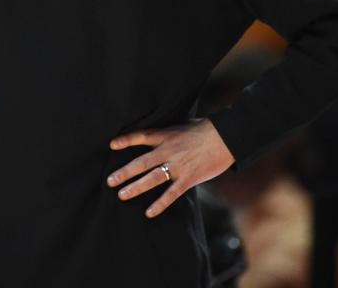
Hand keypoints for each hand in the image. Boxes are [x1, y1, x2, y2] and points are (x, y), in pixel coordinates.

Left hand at [106, 118, 234, 217]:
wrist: (226, 136)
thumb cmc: (207, 129)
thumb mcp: (184, 125)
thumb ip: (171, 132)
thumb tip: (164, 134)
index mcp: (167, 136)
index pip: (142, 136)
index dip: (126, 140)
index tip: (112, 144)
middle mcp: (168, 151)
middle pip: (141, 162)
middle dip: (124, 172)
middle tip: (110, 180)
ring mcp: (178, 166)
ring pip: (152, 178)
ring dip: (135, 187)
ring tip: (121, 195)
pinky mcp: (189, 178)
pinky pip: (171, 193)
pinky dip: (160, 204)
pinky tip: (149, 212)